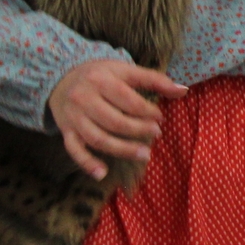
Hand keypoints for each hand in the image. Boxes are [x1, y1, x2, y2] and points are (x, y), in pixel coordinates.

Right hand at [48, 58, 186, 179]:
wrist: (60, 77)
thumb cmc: (101, 75)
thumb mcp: (126, 70)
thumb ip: (155, 80)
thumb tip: (183, 90)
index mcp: (100, 81)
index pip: (127, 101)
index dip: (147, 112)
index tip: (160, 118)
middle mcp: (83, 99)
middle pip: (113, 121)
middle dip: (138, 130)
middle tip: (157, 134)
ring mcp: (73, 117)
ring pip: (97, 138)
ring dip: (122, 150)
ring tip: (145, 155)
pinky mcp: (66, 130)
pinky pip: (73, 150)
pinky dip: (86, 163)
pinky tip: (102, 174)